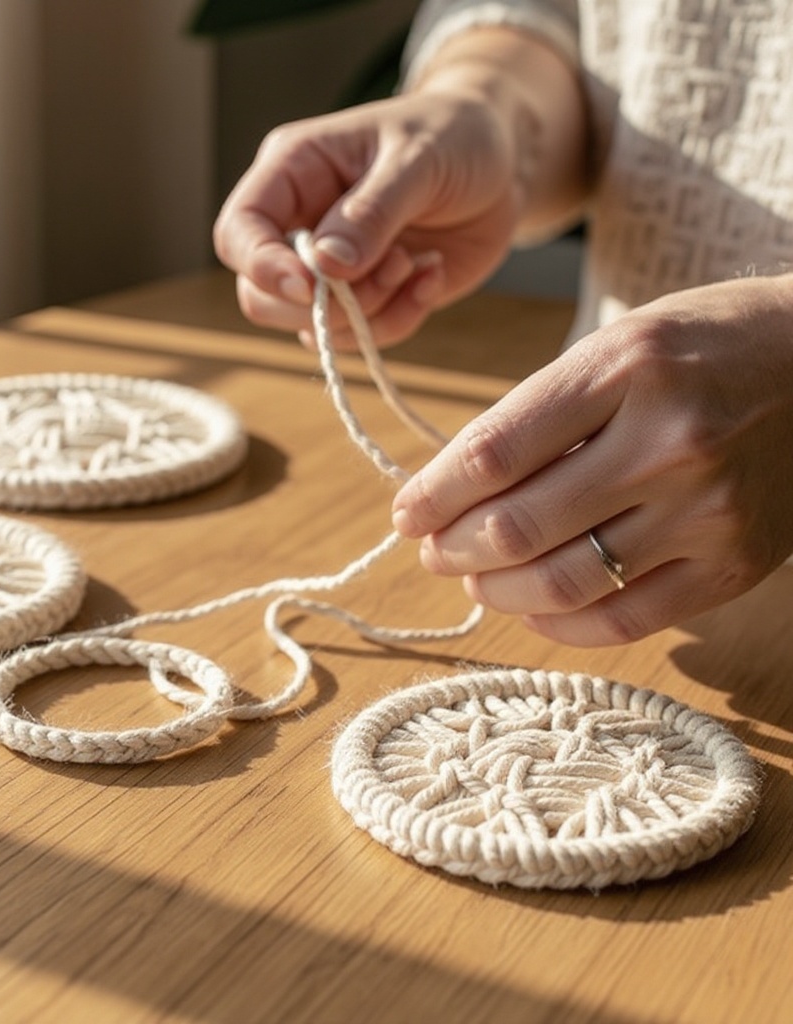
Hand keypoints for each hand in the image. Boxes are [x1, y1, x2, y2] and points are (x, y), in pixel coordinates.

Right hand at [213, 84, 524, 349]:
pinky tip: (431, 274)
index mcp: (293, 173)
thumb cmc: (454, 137)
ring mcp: (330, 270)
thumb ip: (371, 212)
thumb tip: (325, 266)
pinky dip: (400, 319)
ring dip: (370, 312)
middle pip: (262, 296)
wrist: (502, 166)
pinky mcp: (365, 299)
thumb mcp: (419, 159)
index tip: (311, 286)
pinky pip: (361, 337)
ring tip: (416, 264)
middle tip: (392, 269)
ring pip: (312, 327)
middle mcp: (300, 225)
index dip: (261, 266)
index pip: (238, 232)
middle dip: (326, 303)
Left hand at [391, 275, 792, 645]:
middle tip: (433, 548)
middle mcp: (668, 442)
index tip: (407, 512)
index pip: (492, 453)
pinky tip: (532, 607)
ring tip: (474, 577)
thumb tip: (452, 490)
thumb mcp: (614, 346)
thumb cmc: (702, 347)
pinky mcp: (733, 564)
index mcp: (625, 369)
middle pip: (517, 526)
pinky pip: (623, 620)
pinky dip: (559, 624)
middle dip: (452, 547)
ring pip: (562, 582)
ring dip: (494, 590)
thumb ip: (537, 416)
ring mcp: (707, 510)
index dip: (431, 495)